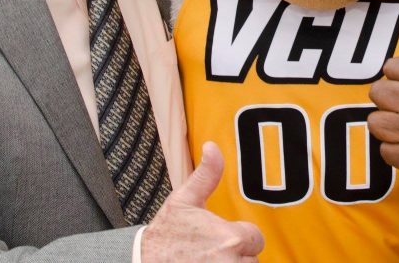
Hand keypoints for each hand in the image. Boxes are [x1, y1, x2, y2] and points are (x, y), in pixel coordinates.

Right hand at [141, 142, 263, 261]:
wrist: (142, 261)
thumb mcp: (184, 200)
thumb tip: (212, 146)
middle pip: (252, 259)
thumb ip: (207, 174)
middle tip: (213, 250)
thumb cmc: (165, 234)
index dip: (240, 236)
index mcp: (229, 238)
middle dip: (237, 255)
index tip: (222, 237)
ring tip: (209, 260)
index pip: (255, 238)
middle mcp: (230, 262)